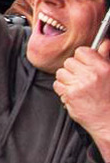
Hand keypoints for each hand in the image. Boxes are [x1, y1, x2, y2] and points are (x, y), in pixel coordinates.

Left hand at [54, 40, 109, 160]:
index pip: (81, 51)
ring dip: (66, 80)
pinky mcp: (70, 95)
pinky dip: (62, 90)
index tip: (84, 65)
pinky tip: (73, 95)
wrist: (108, 121)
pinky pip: (57, 85)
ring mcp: (79, 85)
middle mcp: (91, 75)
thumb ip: (104, 57)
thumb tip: (104, 42)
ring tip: (78, 88)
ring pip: (61, 73)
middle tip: (81, 80)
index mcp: (102, 68)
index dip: (81, 58)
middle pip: (69, 62)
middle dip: (72, 70)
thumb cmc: (109, 98)